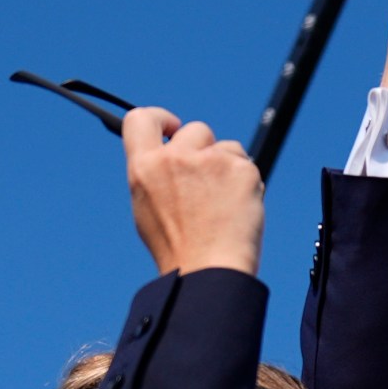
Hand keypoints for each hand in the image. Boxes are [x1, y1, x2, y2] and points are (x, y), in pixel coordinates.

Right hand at [123, 107, 263, 275]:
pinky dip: (247, 183)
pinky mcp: (240, 169)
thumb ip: (157, 174)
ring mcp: (209, 161)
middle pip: (196, 130)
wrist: (209, 271)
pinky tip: (239, 209)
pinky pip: (247, 165)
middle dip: (205, 149)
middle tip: (209, 184)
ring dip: (228, 167)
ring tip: (223, 205)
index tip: (173, 128)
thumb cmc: (179, 250)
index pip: (140, 119)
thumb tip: (170, 152)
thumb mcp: (148, 208)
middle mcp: (174, 158)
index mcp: (144, 167)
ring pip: (226, 147)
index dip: (160, 118)